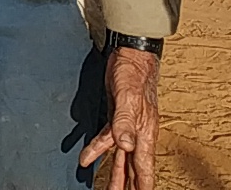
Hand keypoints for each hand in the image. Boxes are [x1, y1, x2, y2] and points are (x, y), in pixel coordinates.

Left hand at [79, 47, 160, 189]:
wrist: (130, 54)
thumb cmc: (133, 73)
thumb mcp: (128, 97)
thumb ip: (125, 122)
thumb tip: (126, 146)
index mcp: (145, 131)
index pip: (144, 165)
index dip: (143, 183)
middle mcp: (138, 132)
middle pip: (134, 167)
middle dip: (129, 185)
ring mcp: (127, 126)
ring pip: (122, 158)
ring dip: (116, 175)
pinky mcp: (116, 118)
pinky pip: (107, 139)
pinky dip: (97, 150)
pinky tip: (85, 159)